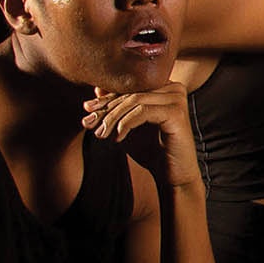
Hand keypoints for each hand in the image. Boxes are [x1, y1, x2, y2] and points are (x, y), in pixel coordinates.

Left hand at [82, 83, 198, 189]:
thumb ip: (116, 107)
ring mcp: (177, 99)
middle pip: (131, 92)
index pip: (130, 86)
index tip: (87, 110)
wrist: (173, 176)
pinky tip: (118, 138)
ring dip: (113, 117)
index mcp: (165, 86)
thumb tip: (96, 88)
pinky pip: (143, 111)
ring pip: (134, 100)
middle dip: (106, 109)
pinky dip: (126, 123)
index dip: (106, 98)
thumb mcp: (127, 125)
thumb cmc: (152, 150)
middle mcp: (174, 87)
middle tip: (89, 124)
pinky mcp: (177, 113)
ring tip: (101, 134)